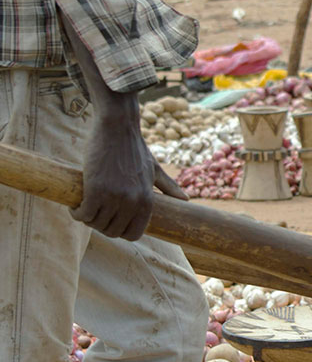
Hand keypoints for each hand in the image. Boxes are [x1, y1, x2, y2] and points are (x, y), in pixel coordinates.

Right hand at [72, 105, 186, 240]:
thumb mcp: (154, 168)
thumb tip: (186, 199)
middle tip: (94, 212)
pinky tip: (75, 206)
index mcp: (148, 200)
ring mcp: (114, 196)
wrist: (117, 127)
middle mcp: (133, 202)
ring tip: (85, 206)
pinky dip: (77, 213)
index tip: (111, 220)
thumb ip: (168, 186)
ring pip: (96, 224)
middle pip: (112, 231)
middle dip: (101, 225)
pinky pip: (84, 214)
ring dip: (87, 219)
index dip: (120, 231)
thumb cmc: (134, 148)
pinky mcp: (95, 189)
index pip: (134, 234)